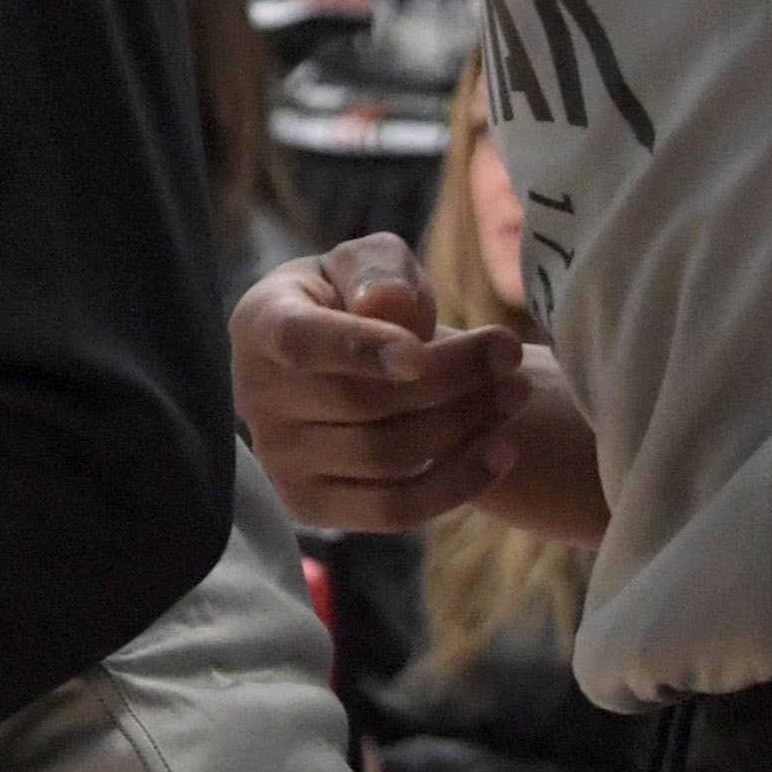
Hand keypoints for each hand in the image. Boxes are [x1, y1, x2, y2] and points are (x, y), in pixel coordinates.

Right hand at [228, 235, 528, 529]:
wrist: (344, 364)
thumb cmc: (357, 300)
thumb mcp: (365, 262)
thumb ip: (376, 269)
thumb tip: (385, 307)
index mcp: (260, 323)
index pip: (303, 342)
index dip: (360, 349)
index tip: (420, 354)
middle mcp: (255, 397)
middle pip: (364, 403)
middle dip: (452, 378)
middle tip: (511, 353)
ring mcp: (280, 459)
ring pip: (388, 457)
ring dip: (467, 426)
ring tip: (516, 392)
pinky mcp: (311, 507)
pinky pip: (393, 508)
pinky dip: (456, 483)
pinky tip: (503, 449)